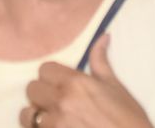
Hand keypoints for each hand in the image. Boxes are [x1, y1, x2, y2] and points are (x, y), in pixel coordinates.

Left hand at [20, 35, 151, 127]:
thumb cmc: (128, 118)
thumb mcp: (115, 87)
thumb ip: (100, 61)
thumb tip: (102, 37)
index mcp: (76, 84)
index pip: (44, 69)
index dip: (51, 76)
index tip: (60, 84)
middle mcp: (61, 102)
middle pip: (32, 90)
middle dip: (42, 95)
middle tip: (56, 102)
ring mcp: (54, 126)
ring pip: (27, 115)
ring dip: (37, 116)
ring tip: (52, 120)